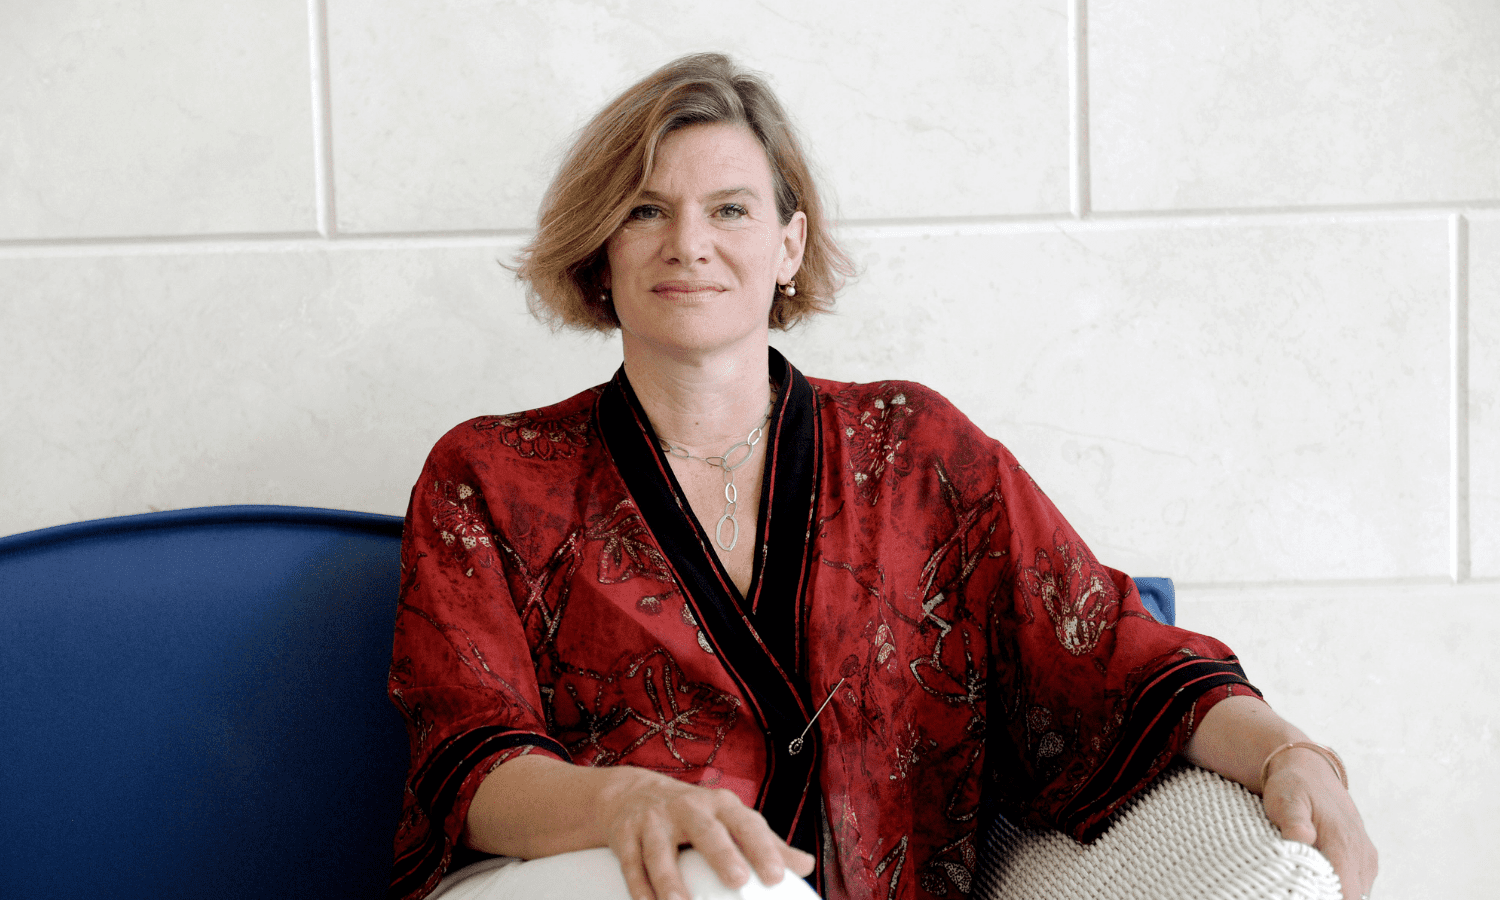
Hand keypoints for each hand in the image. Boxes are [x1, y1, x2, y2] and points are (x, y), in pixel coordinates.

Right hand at [598, 768, 814, 899]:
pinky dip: (639, 887)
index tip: (778, 878)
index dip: (762, 849)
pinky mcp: (625, 835)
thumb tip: (806, 865)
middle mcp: (687, 808)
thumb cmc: (696, 814)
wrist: (633, 793)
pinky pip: (630, 863)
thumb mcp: (730, 820)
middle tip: (738, 880)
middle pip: (705, 830)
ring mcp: (653, 821)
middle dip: (721, 854)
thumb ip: (766, 843)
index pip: (746, 824)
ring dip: (669, 880)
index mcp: (720, 805)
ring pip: (660, 851)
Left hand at [1260, 747, 1377, 899]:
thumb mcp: (1286, 800)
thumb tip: (1302, 839)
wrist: (1310, 770)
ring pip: (1358, 894)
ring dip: (1336, 892)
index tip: (1305, 894)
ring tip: (1308, 883)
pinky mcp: (1366, 859)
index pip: (1346, 895)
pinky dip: (1342, 887)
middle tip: (1300, 888)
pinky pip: (1359, 884)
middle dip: (1328, 897)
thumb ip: (1294, 822)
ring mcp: (1366, 858)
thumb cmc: (1293, 786)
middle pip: (1353, 898)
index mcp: (1343, 845)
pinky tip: (1320, 878)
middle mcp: (1361, 855)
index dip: (1326, 899)